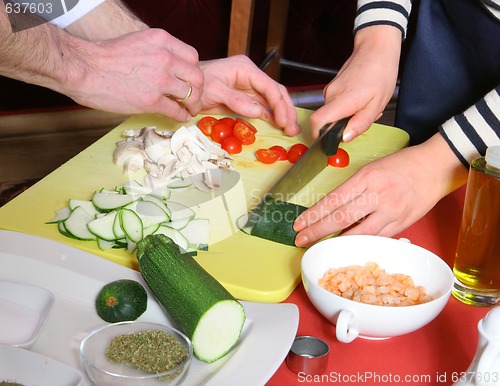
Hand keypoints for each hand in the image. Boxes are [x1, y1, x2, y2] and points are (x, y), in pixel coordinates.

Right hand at [62, 28, 203, 120]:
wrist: (83, 68)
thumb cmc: (103, 57)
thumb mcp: (137, 43)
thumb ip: (156, 52)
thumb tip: (167, 68)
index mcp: (161, 40)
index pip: (192, 56)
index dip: (193, 71)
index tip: (189, 80)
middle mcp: (165, 58)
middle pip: (197, 76)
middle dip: (199, 90)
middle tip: (194, 98)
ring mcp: (160, 79)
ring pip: (191, 95)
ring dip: (193, 105)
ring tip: (189, 110)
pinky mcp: (153, 100)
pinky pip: (177, 111)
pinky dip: (182, 116)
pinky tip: (179, 118)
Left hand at [199, 55, 299, 134]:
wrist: (185, 87)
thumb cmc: (197, 85)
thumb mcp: (214, 91)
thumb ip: (236, 100)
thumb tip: (258, 111)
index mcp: (245, 69)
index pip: (269, 86)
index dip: (279, 104)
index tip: (283, 121)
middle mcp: (251, 76)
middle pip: (276, 92)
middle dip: (286, 110)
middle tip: (292, 128)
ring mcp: (249, 87)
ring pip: (273, 100)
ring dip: (283, 115)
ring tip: (291, 130)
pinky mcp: (246, 97)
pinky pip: (263, 106)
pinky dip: (272, 116)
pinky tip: (280, 125)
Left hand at [293, 134, 468, 245]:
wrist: (437, 167)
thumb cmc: (403, 164)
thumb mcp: (373, 168)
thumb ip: (354, 187)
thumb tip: (333, 207)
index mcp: (367, 177)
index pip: (334, 199)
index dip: (314, 214)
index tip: (299, 223)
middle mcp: (378, 194)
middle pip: (342, 217)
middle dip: (317, 230)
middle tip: (300, 239)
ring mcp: (391, 211)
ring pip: (359, 233)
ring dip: (336, 242)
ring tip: (318, 246)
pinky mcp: (402, 224)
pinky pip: (377, 238)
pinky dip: (359, 243)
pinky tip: (345, 247)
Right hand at [309, 26, 401, 140]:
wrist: (376, 48)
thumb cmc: (381, 73)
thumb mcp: (377, 104)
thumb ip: (360, 123)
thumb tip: (345, 138)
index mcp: (342, 100)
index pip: (317, 121)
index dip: (317, 135)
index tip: (325, 142)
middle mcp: (331, 95)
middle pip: (326, 121)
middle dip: (342, 127)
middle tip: (363, 119)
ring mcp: (330, 90)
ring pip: (332, 113)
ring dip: (347, 116)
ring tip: (366, 106)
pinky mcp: (332, 86)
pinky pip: (335, 104)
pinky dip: (347, 107)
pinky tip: (361, 99)